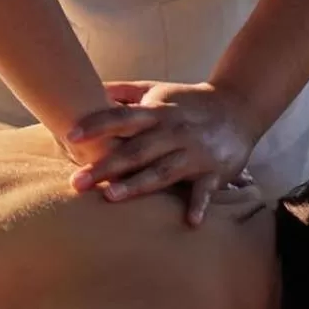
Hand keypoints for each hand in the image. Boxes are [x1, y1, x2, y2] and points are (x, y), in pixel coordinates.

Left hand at [66, 81, 257, 226]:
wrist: (238, 107)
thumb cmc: (189, 102)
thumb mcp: (158, 90)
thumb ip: (125, 91)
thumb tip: (92, 86)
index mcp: (157, 112)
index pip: (121, 117)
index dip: (96, 124)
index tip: (70, 135)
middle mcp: (172, 132)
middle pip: (135, 150)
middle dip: (106, 166)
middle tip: (77, 182)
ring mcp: (193, 152)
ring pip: (162, 171)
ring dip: (138, 184)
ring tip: (111, 197)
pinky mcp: (214, 171)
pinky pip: (205, 190)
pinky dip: (199, 205)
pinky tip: (190, 222)